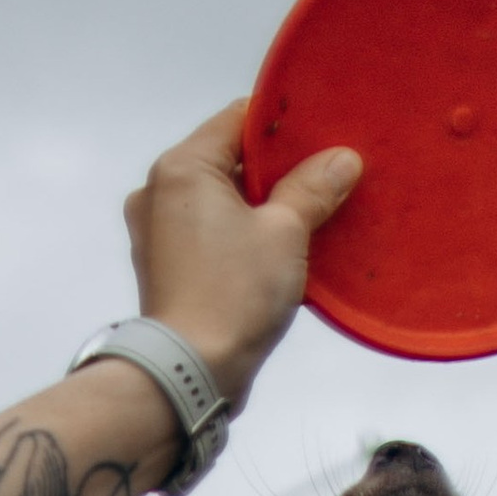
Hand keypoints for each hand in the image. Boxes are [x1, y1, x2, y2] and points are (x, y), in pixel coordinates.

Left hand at [126, 101, 360, 406]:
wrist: (188, 375)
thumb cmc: (233, 297)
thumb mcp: (285, 234)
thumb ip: (312, 189)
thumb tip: (342, 159)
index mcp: (182, 166)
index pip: (238, 120)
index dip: (283, 128)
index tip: (320, 141)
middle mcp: (157, 191)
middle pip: (228, 161)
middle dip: (274, 173)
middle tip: (320, 183)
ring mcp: (154, 232)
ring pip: (218, 201)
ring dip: (258, 208)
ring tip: (302, 222)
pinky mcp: (162, 269)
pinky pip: (207, 235)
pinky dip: (237, 236)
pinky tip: (272, 253)